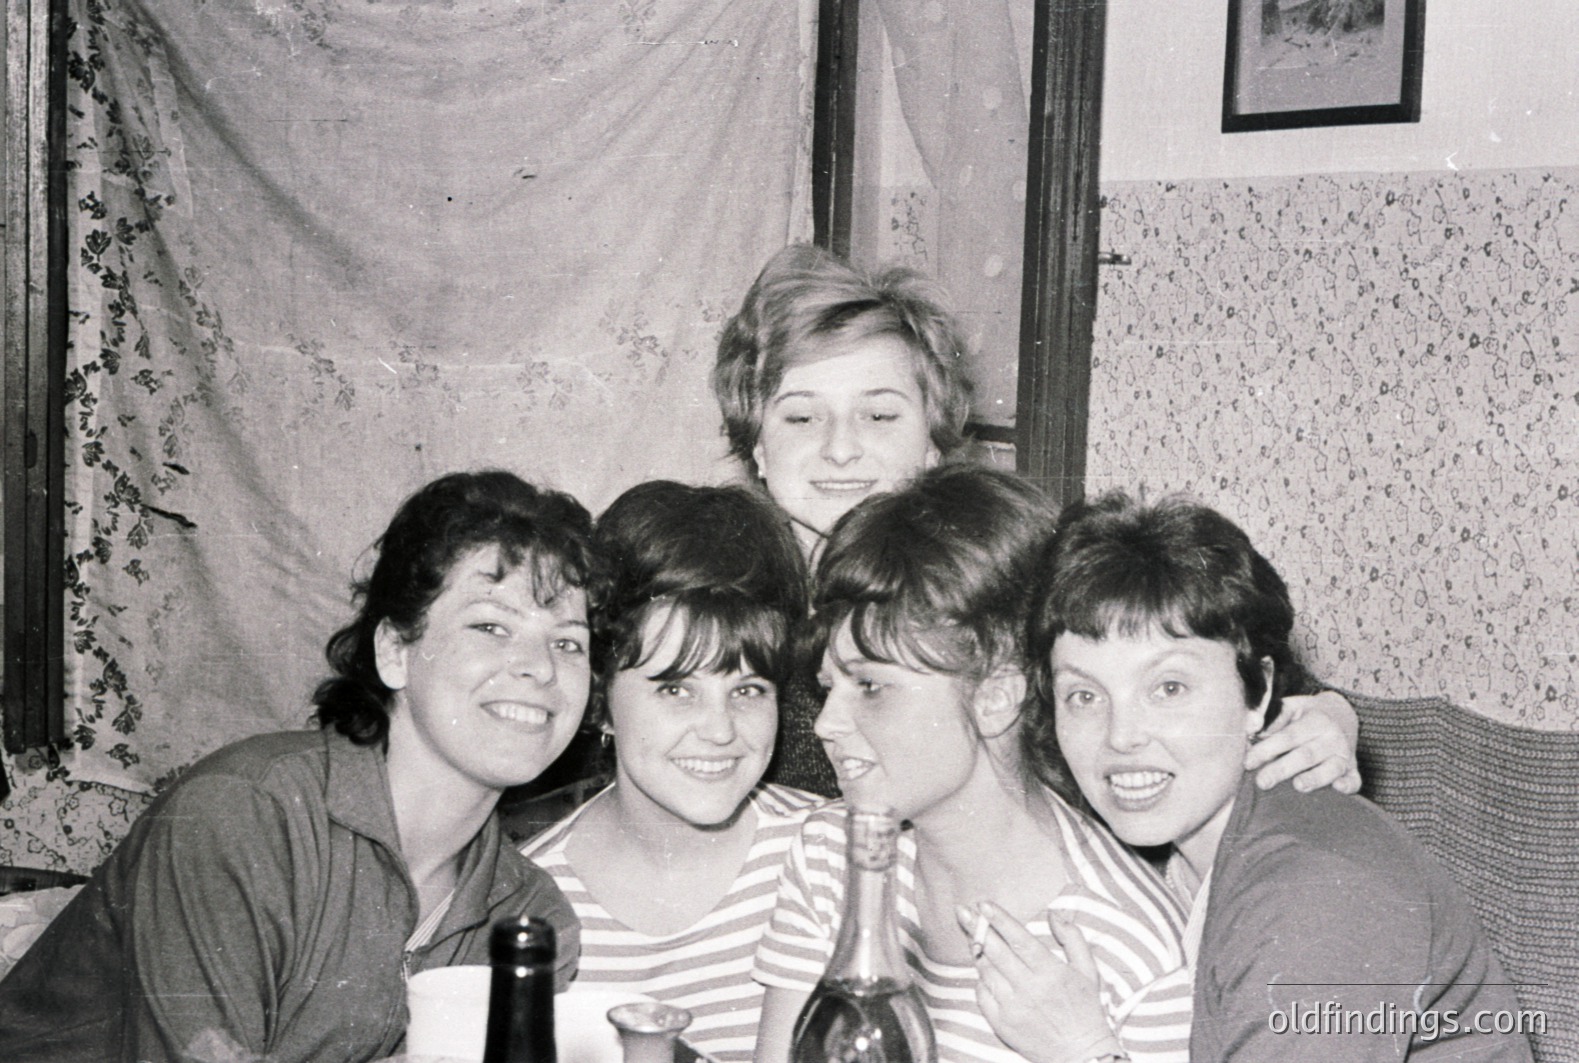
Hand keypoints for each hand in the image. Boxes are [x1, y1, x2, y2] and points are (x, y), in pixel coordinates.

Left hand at [957, 901, 1122, 1062]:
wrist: (1080, 1054)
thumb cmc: (1085, 1009)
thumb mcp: (1088, 971)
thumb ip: (1072, 938)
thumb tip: (1054, 914)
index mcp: (1050, 972)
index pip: (1019, 939)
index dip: (999, 919)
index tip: (984, 904)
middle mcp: (1029, 988)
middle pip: (995, 951)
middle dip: (976, 927)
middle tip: (962, 910)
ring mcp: (1012, 1007)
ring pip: (986, 971)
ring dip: (978, 951)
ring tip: (973, 936)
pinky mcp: (1001, 1023)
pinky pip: (982, 994)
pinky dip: (982, 980)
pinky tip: (985, 971)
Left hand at [1245, 689, 1360, 793]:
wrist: (1342, 714)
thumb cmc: (1307, 714)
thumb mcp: (1290, 707)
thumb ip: (1270, 717)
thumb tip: (1250, 726)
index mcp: (1316, 720)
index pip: (1288, 737)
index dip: (1267, 749)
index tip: (1248, 762)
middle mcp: (1332, 738)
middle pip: (1306, 755)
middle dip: (1282, 769)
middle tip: (1262, 782)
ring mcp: (1345, 755)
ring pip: (1331, 768)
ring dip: (1315, 778)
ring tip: (1298, 786)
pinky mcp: (1353, 770)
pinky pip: (1354, 780)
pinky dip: (1349, 785)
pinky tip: (1339, 788)